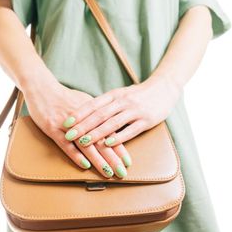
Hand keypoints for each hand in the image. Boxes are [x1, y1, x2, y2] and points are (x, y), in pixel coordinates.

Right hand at [22, 75, 131, 177]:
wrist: (41, 87)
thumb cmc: (64, 96)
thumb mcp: (84, 102)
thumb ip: (97, 114)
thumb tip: (109, 125)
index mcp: (93, 113)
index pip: (110, 133)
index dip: (120, 148)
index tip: (128, 162)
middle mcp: (84, 119)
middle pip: (101, 141)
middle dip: (113, 159)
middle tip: (122, 173)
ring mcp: (68, 125)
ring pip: (86, 145)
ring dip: (98, 160)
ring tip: (108, 173)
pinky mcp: (52, 128)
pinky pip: (66, 144)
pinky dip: (76, 155)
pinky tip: (85, 166)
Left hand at [61, 75, 181, 147]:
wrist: (165, 88)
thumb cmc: (139, 94)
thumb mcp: (121, 95)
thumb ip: (106, 104)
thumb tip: (86, 115)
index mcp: (114, 95)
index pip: (93, 104)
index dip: (79, 114)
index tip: (66, 122)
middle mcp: (122, 102)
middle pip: (99, 115)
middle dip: (83, 126)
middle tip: (68, 135)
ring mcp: (134, 111)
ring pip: (112, 123)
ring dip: (96, 133)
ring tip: (83, 142)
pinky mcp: (146, 120)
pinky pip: (130, 130)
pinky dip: (118, 137)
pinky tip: (109, 144)